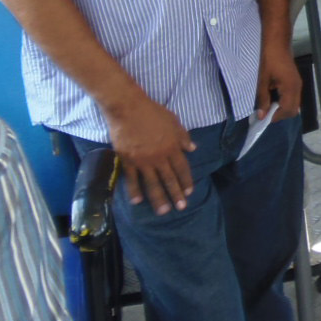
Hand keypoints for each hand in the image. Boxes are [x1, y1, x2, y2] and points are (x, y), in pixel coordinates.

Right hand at [105, 93, 195, 214]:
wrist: (128, 108)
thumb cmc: (152, 112)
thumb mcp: (174, 121)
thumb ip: (183, 136)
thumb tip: (192, 148)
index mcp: (172, 147)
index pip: (182, 168)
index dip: (186, 181)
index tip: (189, 192)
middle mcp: (160, 157)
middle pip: (169, 179)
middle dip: (176, 194)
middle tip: (181, 207)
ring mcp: (143, 160)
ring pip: (152, 183)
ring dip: (159, 198)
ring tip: (163, 211)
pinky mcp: (128, 160)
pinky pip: (132, 179)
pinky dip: (135, 191)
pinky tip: (138, 202)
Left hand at [255, 35, 303, 122]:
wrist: (277, 42)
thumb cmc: (269, 59)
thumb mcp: (263, 80)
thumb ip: (263, 99)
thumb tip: (262, 116)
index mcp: (290, 88)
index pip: (287, 110)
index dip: (276, 117)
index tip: (263, 118)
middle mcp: (297, 88)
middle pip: (293, 110)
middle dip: (280, 115)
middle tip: (266, 113)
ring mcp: (298, 84)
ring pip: (294, 104)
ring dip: (283, 108)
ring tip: (269, 106)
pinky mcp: (296, 81)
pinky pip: (293, 97)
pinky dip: (285, 102)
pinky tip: (274, 97)